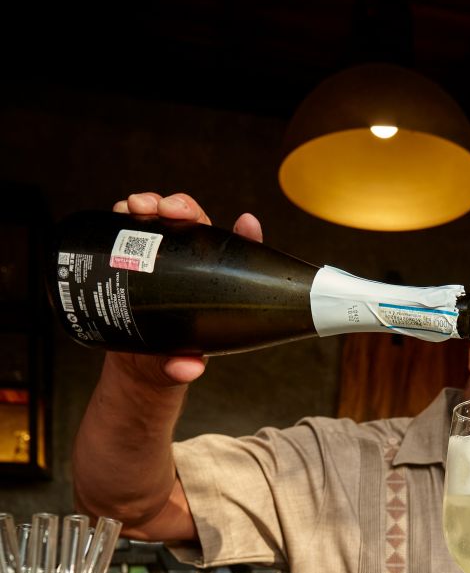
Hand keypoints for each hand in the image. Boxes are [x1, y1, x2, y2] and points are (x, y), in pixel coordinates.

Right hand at [110, 192, 263, 383]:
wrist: (134, 366)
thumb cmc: (169, 361)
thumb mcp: (175, 367)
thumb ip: (180, 368)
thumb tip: (188, 369)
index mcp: (213, 284)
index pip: (235, 255)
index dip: (245, 236)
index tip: (246, 223)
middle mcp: (190, 265)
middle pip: (194, 224)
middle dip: (182, 207)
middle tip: (167, 210)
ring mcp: (160, 258)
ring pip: (162, 219)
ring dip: (152, 203)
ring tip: (138, 206)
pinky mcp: (130, 257)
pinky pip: (130, 230)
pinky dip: (124, 215)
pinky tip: (120, 211)